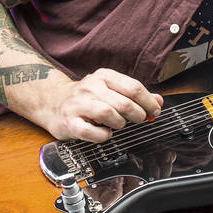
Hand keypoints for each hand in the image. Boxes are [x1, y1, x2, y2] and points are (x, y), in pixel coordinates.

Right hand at [44, 68, 162, 141]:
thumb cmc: (88, 98)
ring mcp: (78, 104)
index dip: (149, 102)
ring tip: (119, 125)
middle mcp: (90, 87)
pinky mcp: (69, 121)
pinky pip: (91, 131)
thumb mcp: (111, 90)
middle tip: (139, 119)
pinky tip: (105, 133)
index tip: (155, 111)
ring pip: (108, 114)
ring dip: (120, 123)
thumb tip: (158, 101)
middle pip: (123, 102)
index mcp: (104, 76)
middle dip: (137, 114)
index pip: (133, 87)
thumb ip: (135, 95)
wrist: (54, 102)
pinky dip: (103, 135)